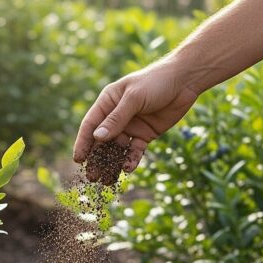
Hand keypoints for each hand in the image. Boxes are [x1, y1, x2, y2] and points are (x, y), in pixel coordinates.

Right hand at [73, 60, 204, 177]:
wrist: (184, 81)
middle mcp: (116, 116)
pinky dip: (131, 160)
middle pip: (102, 141)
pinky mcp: (145, 135)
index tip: (78, 160)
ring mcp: (131, 127)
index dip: (83, 143)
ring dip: (112, 164)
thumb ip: (116, 119)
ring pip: (117, 149)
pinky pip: (135, 151)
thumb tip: (98, 138)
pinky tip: (128, 169)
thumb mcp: (134, 98)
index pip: (90, 125)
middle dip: (97, 159)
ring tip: (107, 181)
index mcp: (107, 103)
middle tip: (92, 177)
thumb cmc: (155, 82)